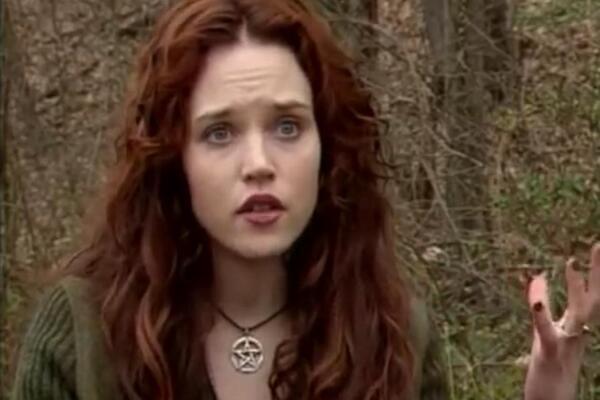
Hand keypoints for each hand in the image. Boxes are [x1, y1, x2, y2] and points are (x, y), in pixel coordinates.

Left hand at [524, 243, 599, 399]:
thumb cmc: (550, 366)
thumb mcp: (543, 330)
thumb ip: (543, 304)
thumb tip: (539, 276)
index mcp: (577, 325)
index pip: (590, 294)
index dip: (593, 272)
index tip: (596, 244)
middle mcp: (577, 332)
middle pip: (592, 299)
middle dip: (597, 272)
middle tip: (598, 243)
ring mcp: (567, 343)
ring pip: (577, 314)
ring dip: (576, 290)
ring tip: (571, 263)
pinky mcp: (549, 353)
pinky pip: (547, 334)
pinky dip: (542, 317)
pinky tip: (536, 304)